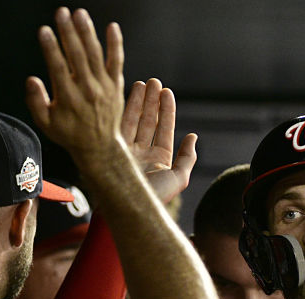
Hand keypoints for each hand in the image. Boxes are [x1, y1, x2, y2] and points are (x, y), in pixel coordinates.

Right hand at [25, 7, 125, 169]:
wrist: (100, 147)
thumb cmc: (70, 134)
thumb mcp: (46, 124)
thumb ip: (36, 102)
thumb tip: (31, 80)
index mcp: (68, 98)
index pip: (58, 67)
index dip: (51, 48)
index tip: (44, 30)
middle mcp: (88, 90)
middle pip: (77, 56)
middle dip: (68, 32)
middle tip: (61, 12)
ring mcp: (104, 87)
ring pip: (96, 55)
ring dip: (88, 32)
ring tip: (80, 14)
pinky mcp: (116, 86)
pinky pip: (117, 62)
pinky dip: (115, 44)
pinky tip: (112, 27)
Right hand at [120, 79, 196, 203]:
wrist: (127, 209)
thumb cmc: (153, 198)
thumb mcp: (178, 178)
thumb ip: (187, 158)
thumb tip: (193, 136)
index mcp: (159, 158)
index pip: (164, 129)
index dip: (166, 110)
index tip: (167, 92)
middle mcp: (142, 153)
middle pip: (148, 121)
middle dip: (151, 101)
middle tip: (153, 82)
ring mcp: (126, 151)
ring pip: (132, 121)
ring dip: (137, 102)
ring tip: (141, 83)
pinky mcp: (111, 150)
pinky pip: (117, 127)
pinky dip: (121, 111)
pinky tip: (122, 96)